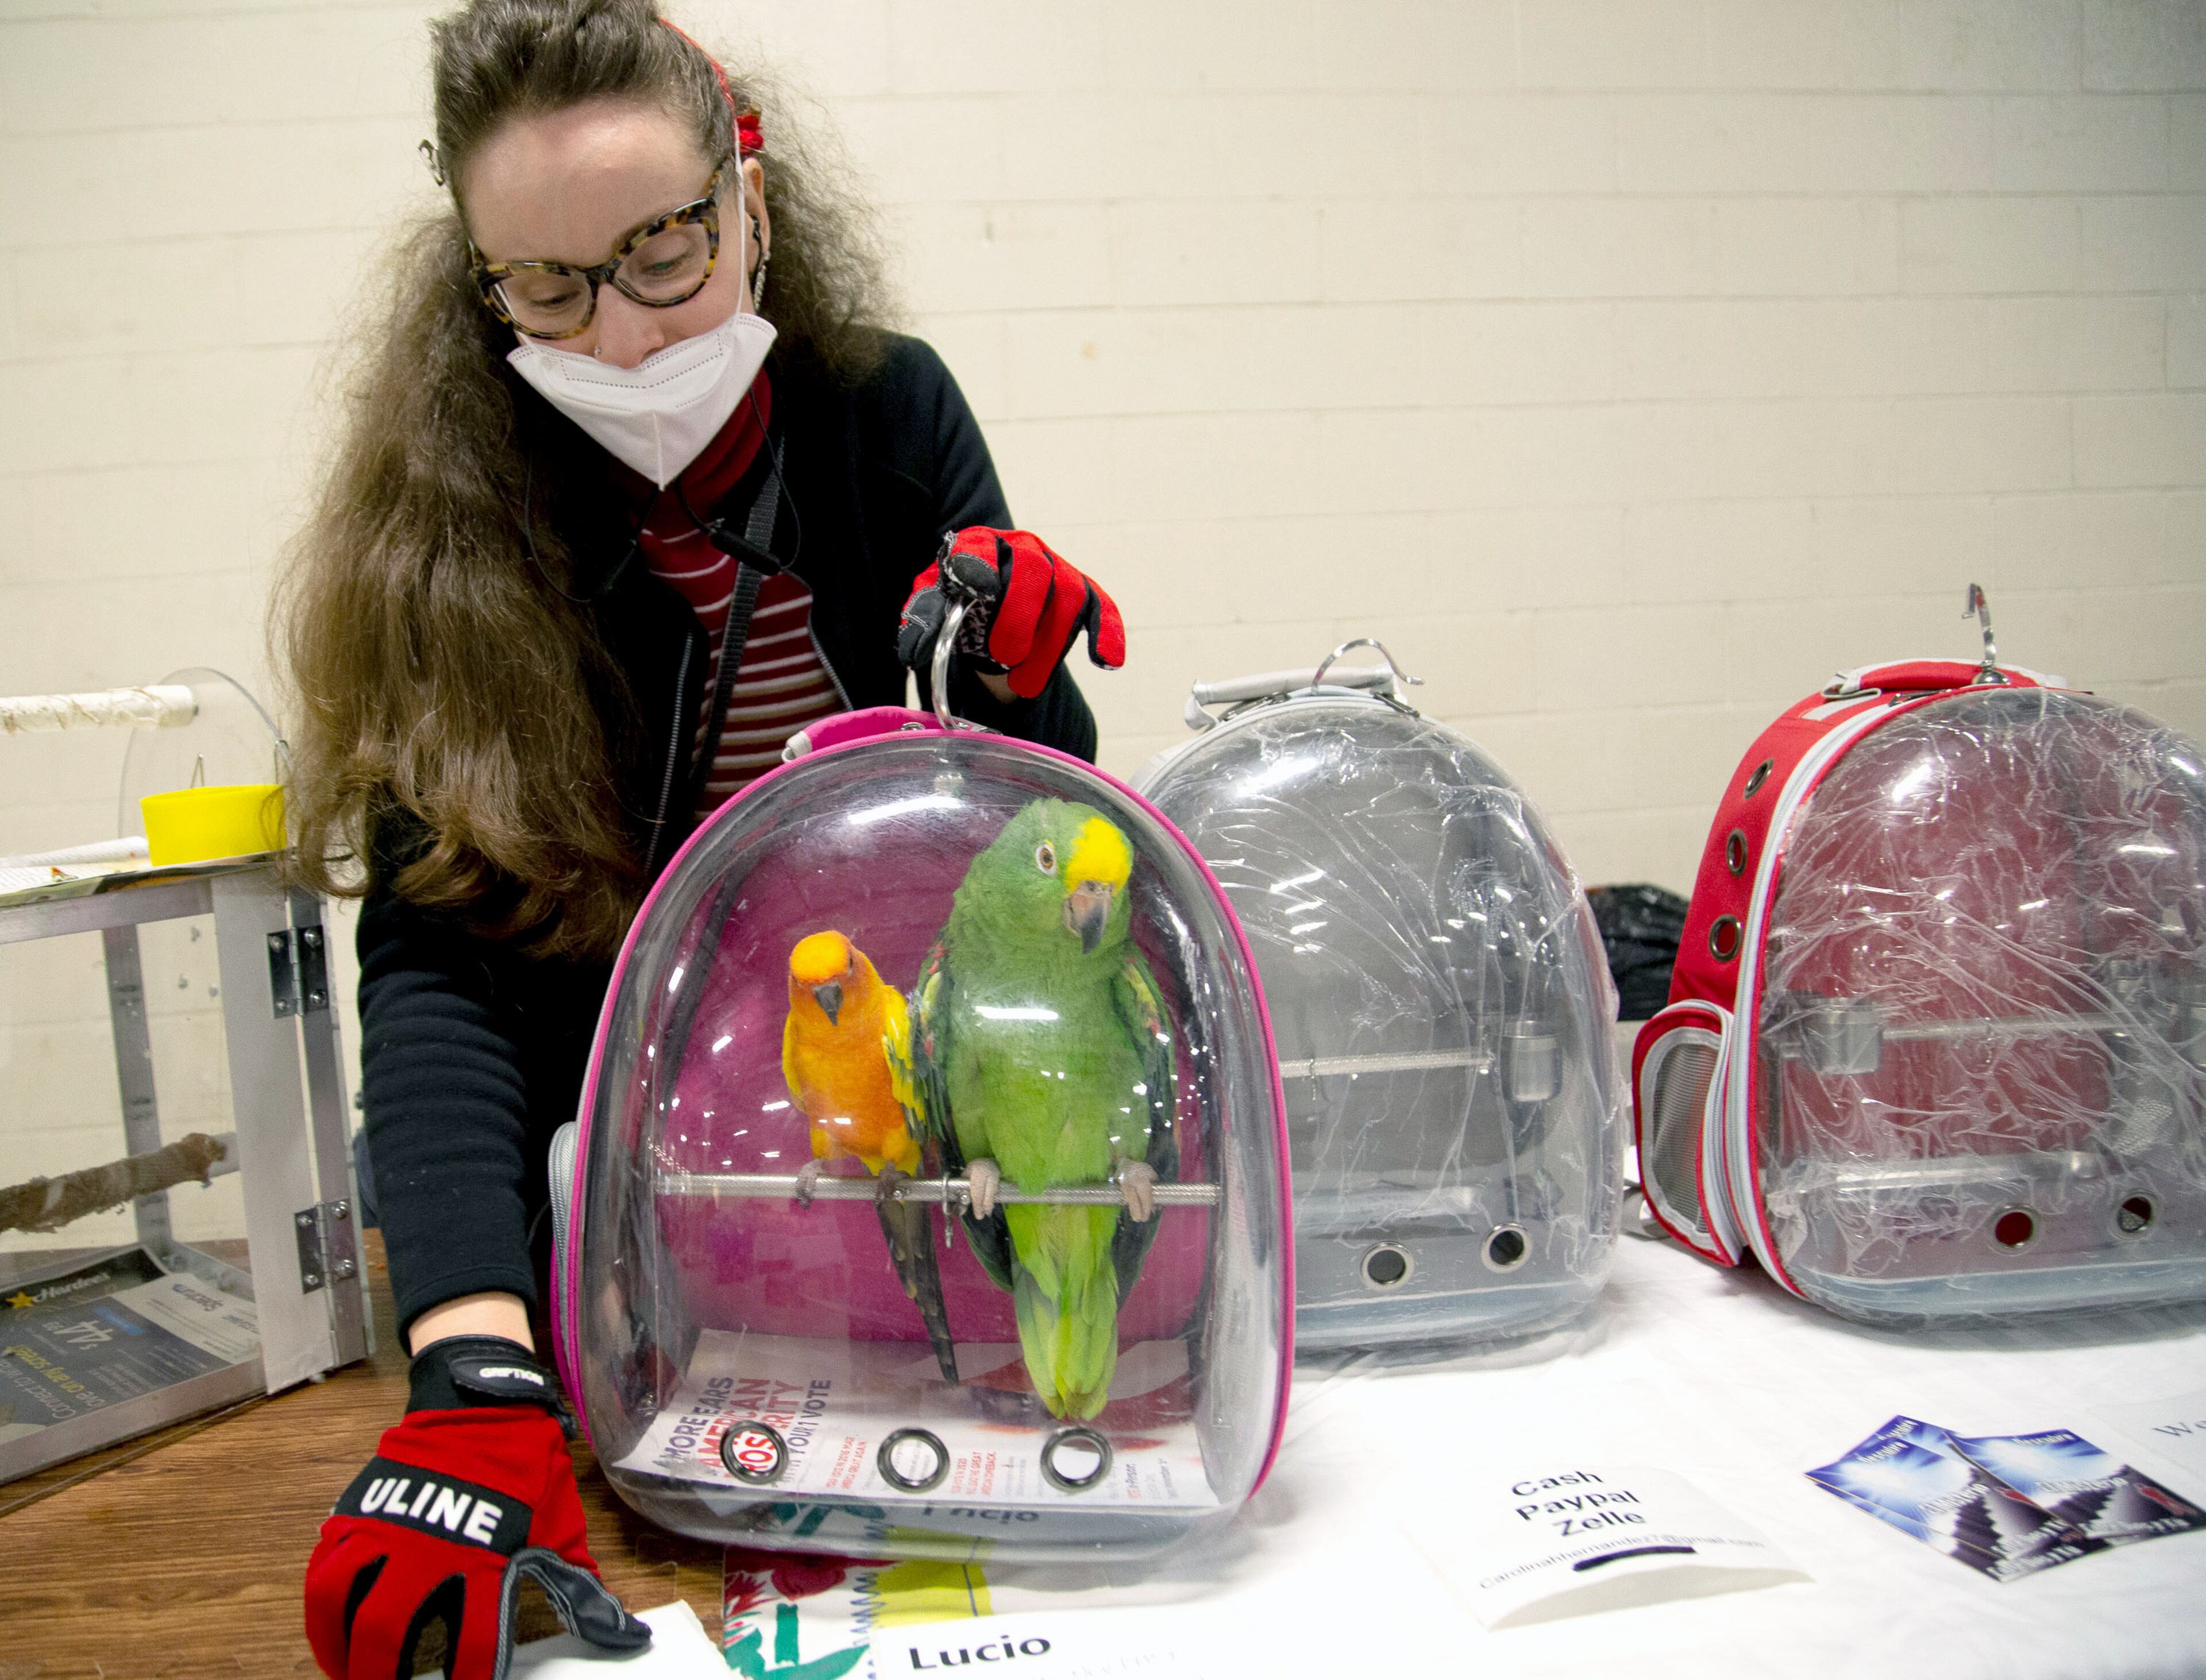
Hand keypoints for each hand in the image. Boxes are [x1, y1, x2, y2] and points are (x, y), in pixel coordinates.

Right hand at [305, 1337, 648, 1679]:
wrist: (483, 1405)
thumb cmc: (526, 1471)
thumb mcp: (561, 1528)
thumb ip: (578, 1588)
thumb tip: (622, 1634)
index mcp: (485, 1560)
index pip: (474, 1642)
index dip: (470, 1677)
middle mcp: (428, 1550)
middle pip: (390, 1635)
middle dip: (386, 1676)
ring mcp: (384, 1531)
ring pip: (345, 1610)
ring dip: (344, 1654)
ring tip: (353, 1675)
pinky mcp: (355, 1515)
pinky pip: (323, 1576)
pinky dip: (322, 1616)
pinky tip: (332, 1640)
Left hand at [897, 528, 1125, 700]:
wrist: (991, 605)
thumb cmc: (962, 601)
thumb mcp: (935, 605)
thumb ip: (924, 620)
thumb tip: (914, 650)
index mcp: (980, 545)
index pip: (979, 547)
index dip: (979, 566)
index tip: (978, 590)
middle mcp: (1023, 548)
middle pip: (1034, 568)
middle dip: (1021, 614)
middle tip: (1005, 654)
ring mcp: (1057, 568)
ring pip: (1068, 595)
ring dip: (1050, 646)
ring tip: (1025, 686)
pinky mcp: (1083, 591)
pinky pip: (1101, 608)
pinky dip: (1107, 633)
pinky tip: (1106, 662)